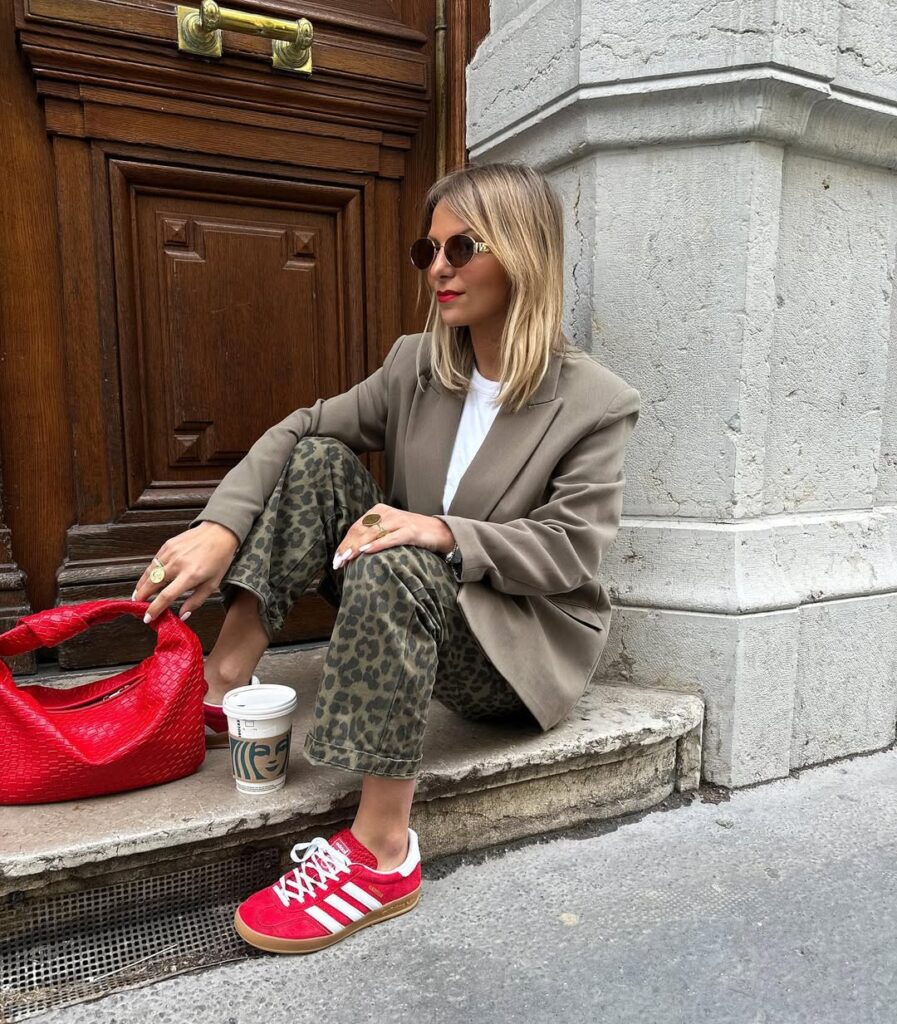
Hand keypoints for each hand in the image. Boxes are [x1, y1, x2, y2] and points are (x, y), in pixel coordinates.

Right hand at [133, 521, 240, 622]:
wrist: (219, 533)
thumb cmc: (218, 559)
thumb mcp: (212, 584)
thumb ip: (196, 601)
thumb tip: (182, 615)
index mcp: (190, 575)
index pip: (166, 596)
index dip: (154, 608)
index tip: (147, 617)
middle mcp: (178, 564)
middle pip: (152, 584)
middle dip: (141, 597)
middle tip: (136, 606)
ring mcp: (171, 553)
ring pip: (149, 572)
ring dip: (141, 585)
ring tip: (138, 594)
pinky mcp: (167, 545)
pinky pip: (154, 561)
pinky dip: (149, 571)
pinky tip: (148, 578)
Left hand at [332, 504, 453, 569]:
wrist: (439, 532)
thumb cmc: (412, 534)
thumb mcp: (389, 530)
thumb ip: (374, 535)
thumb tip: (353, 551)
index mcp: (379, 510)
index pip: (357, 527)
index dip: (345, 542)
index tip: (336, 558)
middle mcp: (387, 513)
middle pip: (361, 530)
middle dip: (348, 547)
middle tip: (338, 563)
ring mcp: (399, 521)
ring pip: (373, 533)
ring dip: (357, 547)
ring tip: (347, 559)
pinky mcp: (410, 531)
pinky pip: (390, 538)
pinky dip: (377, 544)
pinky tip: (367, 551)